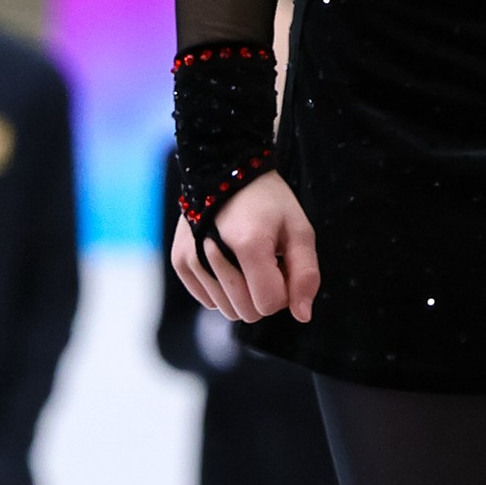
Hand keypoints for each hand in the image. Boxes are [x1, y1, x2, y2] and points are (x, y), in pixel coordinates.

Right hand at [173, 169, 320, 325]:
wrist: (225, 169)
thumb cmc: (269, 200)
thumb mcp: (299, 230)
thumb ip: (306, 274)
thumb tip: (302, 316)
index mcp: (248, 244)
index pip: (269, 304)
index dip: (283, 290)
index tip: (282, 264)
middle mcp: (212, 254)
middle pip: (246, 312)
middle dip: (263, 294)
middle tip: (266, 260)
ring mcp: (192, 259)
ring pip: (227, 310)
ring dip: (243, 292)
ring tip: (245, 257)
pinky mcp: (179, 261)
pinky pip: (207, 301)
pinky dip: (221, 289)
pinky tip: (228, 261)